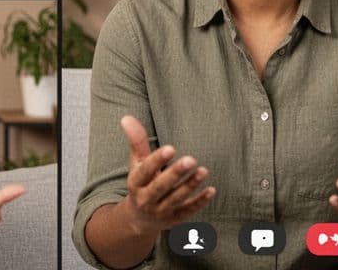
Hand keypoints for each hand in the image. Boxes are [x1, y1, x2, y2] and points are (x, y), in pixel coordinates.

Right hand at [119, 115, 214, 235]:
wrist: (139, 219)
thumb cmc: (141, 183)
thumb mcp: (136, 164)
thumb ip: (137, 141)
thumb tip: (127, 117)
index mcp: (135, 183)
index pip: (145, 171)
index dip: (156, 160)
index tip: (171, 148)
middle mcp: (146, 199)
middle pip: (160, 187)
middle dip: (175, 174)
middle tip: (191, 159)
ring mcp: (160, 211)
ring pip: (176, 199)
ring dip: (190, 185)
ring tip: (203, 170)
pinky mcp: (174, 219)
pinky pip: (188, 211)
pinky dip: (199, 201)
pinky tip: (211, 190)